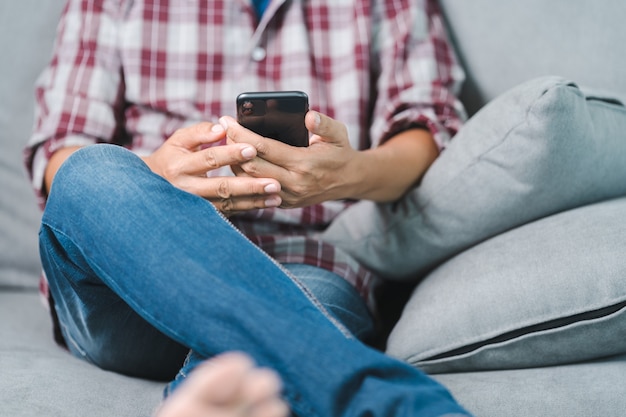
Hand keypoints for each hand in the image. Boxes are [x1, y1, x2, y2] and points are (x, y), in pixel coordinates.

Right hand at [142, 122, 281, 214]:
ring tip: (276, 197)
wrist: (152, 188)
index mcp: (180, 166)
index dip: (231, 154)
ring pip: (228, 205)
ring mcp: (196, 206)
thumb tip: (222, 128)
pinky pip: (229, 213)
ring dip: (254, 201)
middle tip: (273, 183)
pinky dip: (248, 208)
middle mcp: (187, 189)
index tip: (253, 148)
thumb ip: (200, 132)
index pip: (209, 158)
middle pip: (222, 187)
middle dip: (249, 185)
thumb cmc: (172, 157)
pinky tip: (267, 204)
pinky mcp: (204, 216)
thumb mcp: (179, 140)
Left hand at [221, 112, 360, 207]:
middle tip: (222, 129)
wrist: (349, 181)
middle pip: (251, 166)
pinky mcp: (284, 203)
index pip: (264, 148)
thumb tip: (308, 116)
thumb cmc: (340, 152)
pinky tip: (236, 161)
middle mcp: (294, 183)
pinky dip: (244, 176)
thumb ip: (324, 124)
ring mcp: (288, 196)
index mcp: (304, 164)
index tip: (227, 120)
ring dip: (234, 162)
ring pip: (249, 181)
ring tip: (227, 143)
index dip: (242, 134)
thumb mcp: (338, 133)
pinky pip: (256, 190)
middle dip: (232, 146)